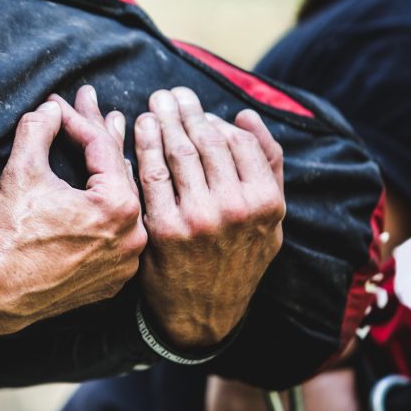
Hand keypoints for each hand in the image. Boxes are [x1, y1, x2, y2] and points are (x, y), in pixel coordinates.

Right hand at [0, 86, 147, 337]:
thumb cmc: (10, 235)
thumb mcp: (22, 172)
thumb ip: (38, 129)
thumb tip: (50, 108)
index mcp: (118, 207)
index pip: (101, 148)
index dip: (77, 119)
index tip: (59, 102)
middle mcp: (133, 236)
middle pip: (116, 172)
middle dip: (97, 135)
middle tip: (89, 103)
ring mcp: (125, 261)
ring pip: (121, 202)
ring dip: (108, 170)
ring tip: (106, 139)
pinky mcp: (112, 279)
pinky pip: (117, 233)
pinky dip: (107, 210)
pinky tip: (101, 193)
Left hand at [134, 87, 284, 349]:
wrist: (205, 316)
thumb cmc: (238, 261)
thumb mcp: (270, 222)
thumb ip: (268, 168)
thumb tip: (246, 116)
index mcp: (266, 202)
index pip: (239, 141)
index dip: (216, 120)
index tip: (199, 108)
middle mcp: (237, 208)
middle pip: (207, 141)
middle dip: (186, 111)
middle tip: (171, 94)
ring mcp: (200, 218)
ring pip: (179, 152)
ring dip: (164, 120)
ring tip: (156, 104)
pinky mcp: (166, 228)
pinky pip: (152, 174)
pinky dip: (145, 145)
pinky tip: (140, 129)